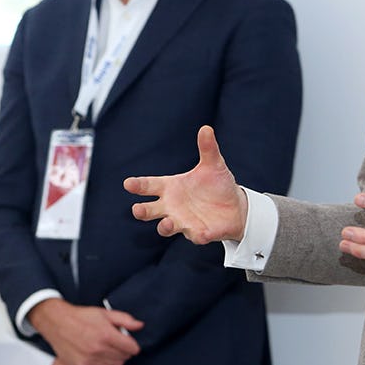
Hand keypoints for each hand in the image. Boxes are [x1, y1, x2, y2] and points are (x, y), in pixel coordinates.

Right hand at [27, 299, 142, 364]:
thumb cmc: (79, 317)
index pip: (132, 348)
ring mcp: (90, 360)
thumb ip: (124, 320)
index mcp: (106, 334)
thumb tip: (140, 325)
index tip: (129, 344)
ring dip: (117, 361)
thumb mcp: (104, 313)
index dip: (133, 345)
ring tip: (111, 353)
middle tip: (119, 346)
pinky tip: (104, 362)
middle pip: (124, 358)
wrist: (58, 323)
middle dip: (125, 352)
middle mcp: (98, 349)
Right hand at [124, 125, 248, 243]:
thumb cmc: (217, 184)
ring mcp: (184, 221)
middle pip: (150, 210)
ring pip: (167, 227)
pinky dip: (196, 235)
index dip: (138, 185)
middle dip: (143, 211)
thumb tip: (206, 128)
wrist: (235, 207)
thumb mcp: (213, 165)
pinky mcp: (199, 233)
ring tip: (167, 223)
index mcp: (171, 187)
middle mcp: (172, 206)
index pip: (149, 186)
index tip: (128, 183)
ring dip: (165, 226)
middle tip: (137, 209)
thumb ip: (207, 149)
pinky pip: (195, 236)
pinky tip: (200, 233)